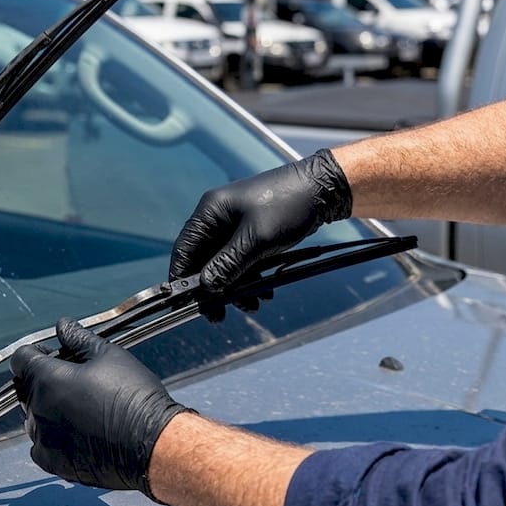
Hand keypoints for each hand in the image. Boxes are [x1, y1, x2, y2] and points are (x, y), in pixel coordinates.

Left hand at [10, 318, 188, 501]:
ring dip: (47, 409)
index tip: (52, 354)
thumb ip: (79, 339)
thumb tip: (63, 325)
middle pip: (26, 388)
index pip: (21, 359)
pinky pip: (41, 446)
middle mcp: (38, 409)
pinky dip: (52, 437)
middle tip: (73, 380)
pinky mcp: (53, 462)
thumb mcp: (109, 356)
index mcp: (47, 379)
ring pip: (33, 417)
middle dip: (42, 380)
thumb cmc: (133, 396)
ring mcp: (43, 439)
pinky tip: (77, 432)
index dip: (35, 352)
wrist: (151, 444)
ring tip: (79, 408)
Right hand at [170, 148, 352, 293]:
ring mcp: (236, 225)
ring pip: (226, 264)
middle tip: (219, 315)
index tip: (185, 303)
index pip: (185, 248)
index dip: (182, 277)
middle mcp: (219, 217)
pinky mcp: (253, 233)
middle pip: (205, 260)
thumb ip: (229, 264)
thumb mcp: (256, 239)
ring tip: (253, 305)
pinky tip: (264, 293)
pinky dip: (251, 278)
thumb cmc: (288, 204)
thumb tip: (207, 287)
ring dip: (236, 287)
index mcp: (211, 211)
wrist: (323, 189)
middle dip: (214, 288)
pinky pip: (243, 261)